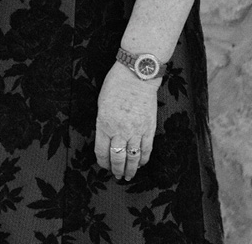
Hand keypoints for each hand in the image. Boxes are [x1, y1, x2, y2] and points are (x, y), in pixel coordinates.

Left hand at [94, 62, 158, 180]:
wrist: (137, 76)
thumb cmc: (115, 85)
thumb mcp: (101, 104)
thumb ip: (103, 122)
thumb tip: (106, 137)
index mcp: (104, 123)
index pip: (102, 151)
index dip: (103, 162)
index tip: (104, 166)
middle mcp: (120, 130)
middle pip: (118, 158)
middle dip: (117, 170)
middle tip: (117, 176)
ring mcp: (136, 131)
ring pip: (133, 157)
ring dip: (130, 170)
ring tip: (128, 176)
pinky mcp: (149, 129)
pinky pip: (146, 149)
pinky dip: (143, 159)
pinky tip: (140, 164)